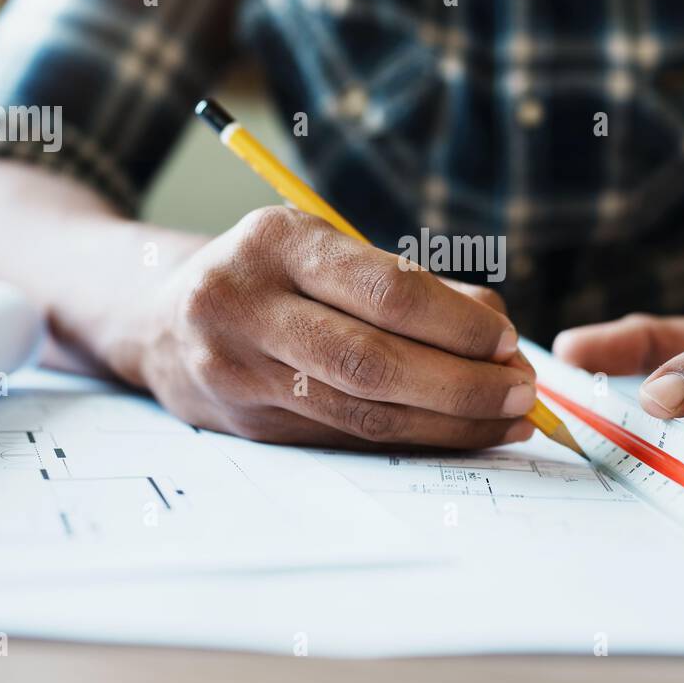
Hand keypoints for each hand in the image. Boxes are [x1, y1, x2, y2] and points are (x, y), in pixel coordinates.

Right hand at [110, 206, 535, 449]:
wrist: (160, 319)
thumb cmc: (270, 273)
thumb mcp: (325, 248)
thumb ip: (406, 282)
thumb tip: (496, 333)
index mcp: (275, 243)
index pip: (384, 291)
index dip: (456, 324)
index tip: (507, 342)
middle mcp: (246, 306)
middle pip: (373, 363)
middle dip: (462, 385)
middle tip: (522, 390)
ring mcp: (239, 372)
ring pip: (362, 413)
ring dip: (448, 423)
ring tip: (507, 418)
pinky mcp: (247, 426)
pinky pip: (344, 439)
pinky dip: (411, 439)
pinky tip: (459, 434)